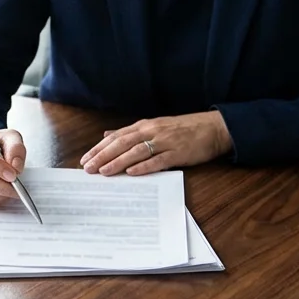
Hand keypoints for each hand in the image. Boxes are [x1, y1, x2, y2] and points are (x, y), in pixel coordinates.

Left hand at [78, 111, 232, 175]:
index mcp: (144, 126)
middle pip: (122, 144)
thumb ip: (130, 132)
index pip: (116, 137)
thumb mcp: (154, 127)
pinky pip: (158, 160)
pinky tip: (132, 173)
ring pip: (136, 151)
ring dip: (118, 162)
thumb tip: (107, 134)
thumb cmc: (183, 129)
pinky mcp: (178, 153)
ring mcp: (165, 142)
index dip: (99, 148)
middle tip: (87, 168)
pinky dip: (144, 166)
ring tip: (103, 172)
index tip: (84, 159)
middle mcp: (151, 132)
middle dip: (102, 156)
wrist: (213, 128)